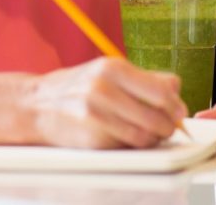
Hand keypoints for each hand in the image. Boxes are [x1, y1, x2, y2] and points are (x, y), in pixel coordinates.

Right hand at [27, 57, 187, 148]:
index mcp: (112, 68)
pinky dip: (132, 145)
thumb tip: (176, 90)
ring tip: (149, 133)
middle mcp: (103, 90)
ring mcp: (95, 116)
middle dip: (168, 125)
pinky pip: (126, 147)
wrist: (36, 103)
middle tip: (169, 127)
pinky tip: (126, 137)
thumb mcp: (108, 70)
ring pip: (144, 136)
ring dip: (153, 138)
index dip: (175, 105)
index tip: (179, 111)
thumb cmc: (78, 86)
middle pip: (156, 116)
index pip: (161, 90)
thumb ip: (144, 78)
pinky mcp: (91, 139)